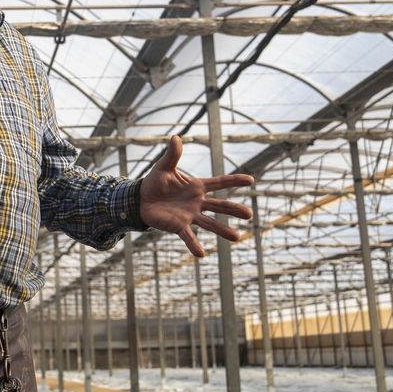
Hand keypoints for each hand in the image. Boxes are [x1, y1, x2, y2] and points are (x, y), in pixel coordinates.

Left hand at [138, 135, 253, 257]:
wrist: (141, 199)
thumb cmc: (156, 182)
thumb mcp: (163, 167)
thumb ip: (173, 155)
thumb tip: (176, 137)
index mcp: (196, 186)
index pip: (219, 183)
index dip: (234, 181)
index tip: (251, 180)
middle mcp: (197, 202)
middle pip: (220, 205)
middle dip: (234, 209)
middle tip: (249, 214)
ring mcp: (190, 215)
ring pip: (210, 223)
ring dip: (222, 230)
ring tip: (237, 237)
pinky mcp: (179, 226)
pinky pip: (188, 236)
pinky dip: (194, 245)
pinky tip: (201, 254)